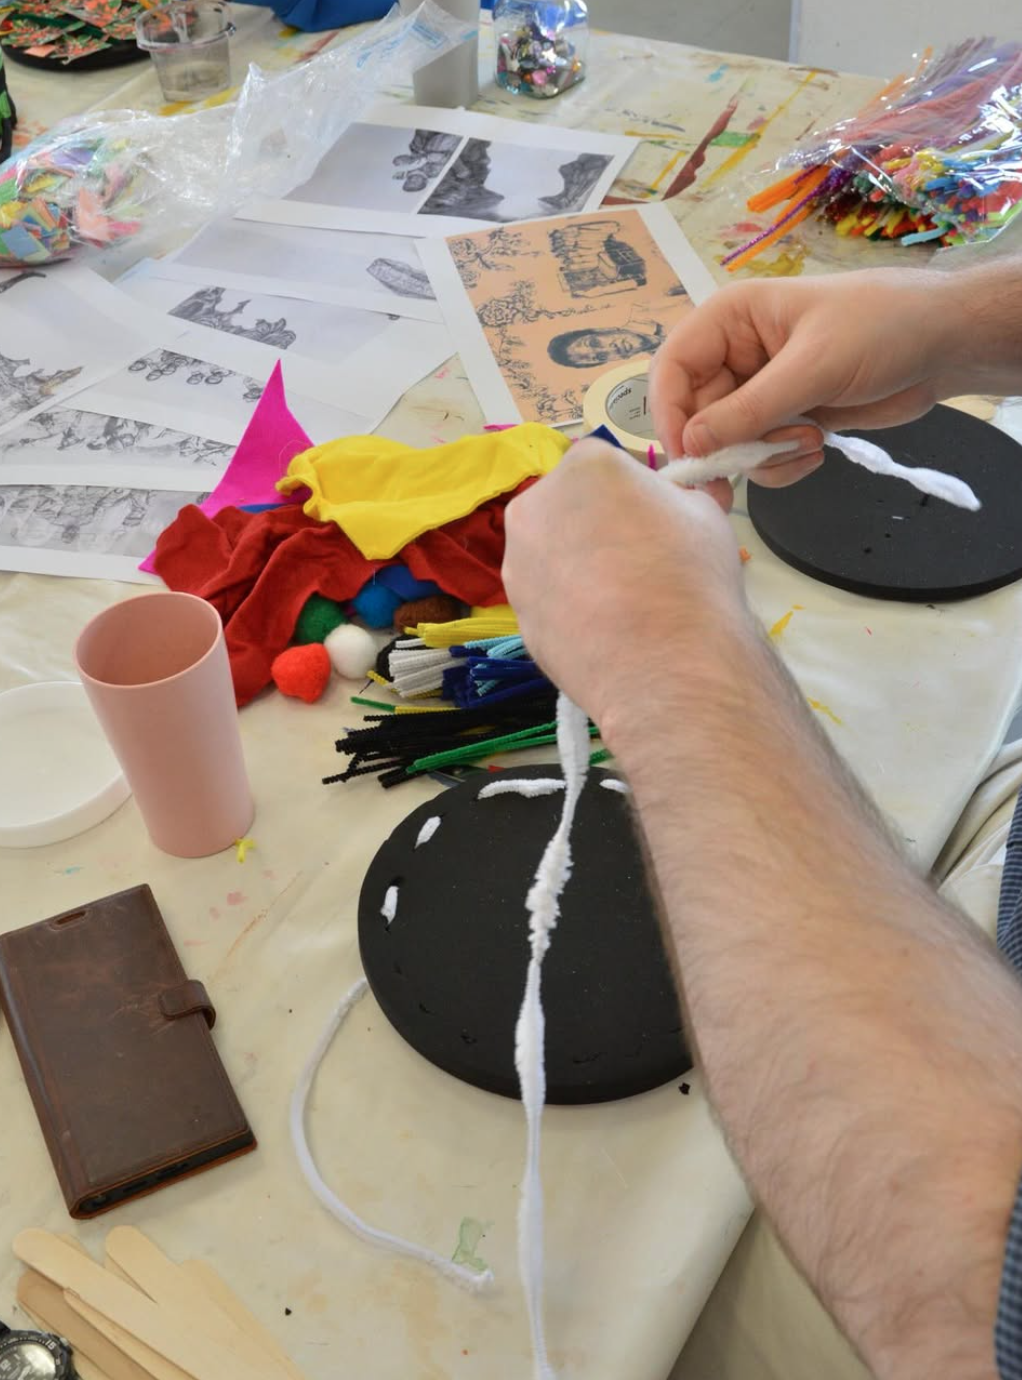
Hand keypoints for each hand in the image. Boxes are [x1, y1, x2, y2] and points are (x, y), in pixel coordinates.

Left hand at [502, 438, 747, 730]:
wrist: (667, 667)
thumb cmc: (692, 578)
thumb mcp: (706, 512)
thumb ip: (677, 496)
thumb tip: (674, 502)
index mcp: (584, 465)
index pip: (609, 467)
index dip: (637, 496)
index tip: (656, 523)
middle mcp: (536, 504)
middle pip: (570, 505)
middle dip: (597, 526)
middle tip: (637, 562)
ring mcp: (518, 561)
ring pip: (552, 552)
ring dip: (578, 565)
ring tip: (620, 602)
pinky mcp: (517, 612)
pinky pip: (547, 597)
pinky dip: (568, 607)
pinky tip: (602, 629)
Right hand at [649, 267, 958, 489]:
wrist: (944, 344)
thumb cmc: (881, 328)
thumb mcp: (813, 366)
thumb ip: (750, 409)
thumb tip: (693, 443)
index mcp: (731, 320)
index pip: (673, 368)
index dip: (670, 413)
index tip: (687, 456)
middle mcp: (737, 355)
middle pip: (695, 415)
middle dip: (722, 448)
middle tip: (732, 485)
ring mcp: (762, 390)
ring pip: (728, 442)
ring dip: (762, 456)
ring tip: (808, 445)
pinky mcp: (787, 419)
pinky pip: (760, 455)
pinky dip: (782, 464)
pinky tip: (818, 450)